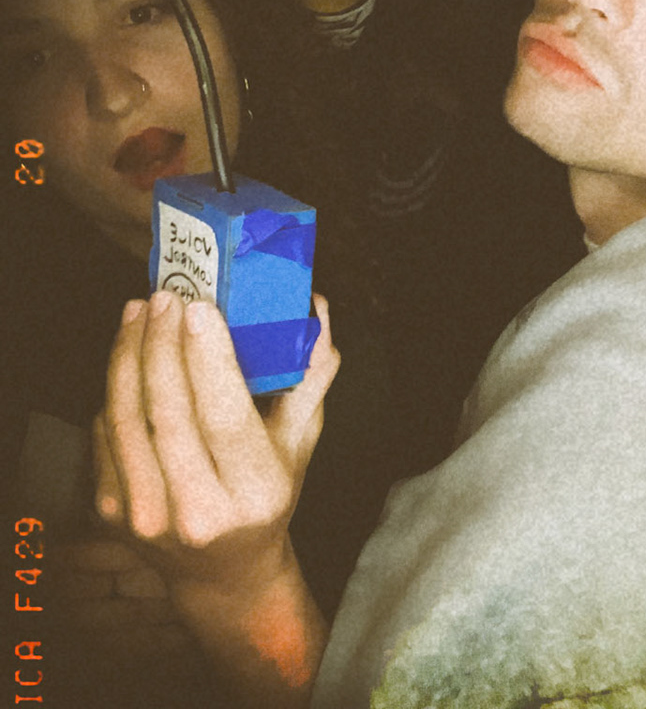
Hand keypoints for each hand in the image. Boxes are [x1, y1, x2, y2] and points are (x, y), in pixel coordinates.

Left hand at [93, 292, 337, 605]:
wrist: (223, 571)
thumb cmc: (269, 492)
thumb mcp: (302, 439)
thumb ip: (312, 373)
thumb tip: (316, 306)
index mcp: (255, 491)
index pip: (224, 418)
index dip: (207, 360)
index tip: (200, 309)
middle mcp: (198, 512)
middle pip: (168, 414)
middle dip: (162, 344)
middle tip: (166, 296)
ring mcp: (148, 517)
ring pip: (127, 421)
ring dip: (128, 357)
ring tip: (139, 312)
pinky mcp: (113, 514)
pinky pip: (106, 437)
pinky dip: (115, 387)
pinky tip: (127, 353)